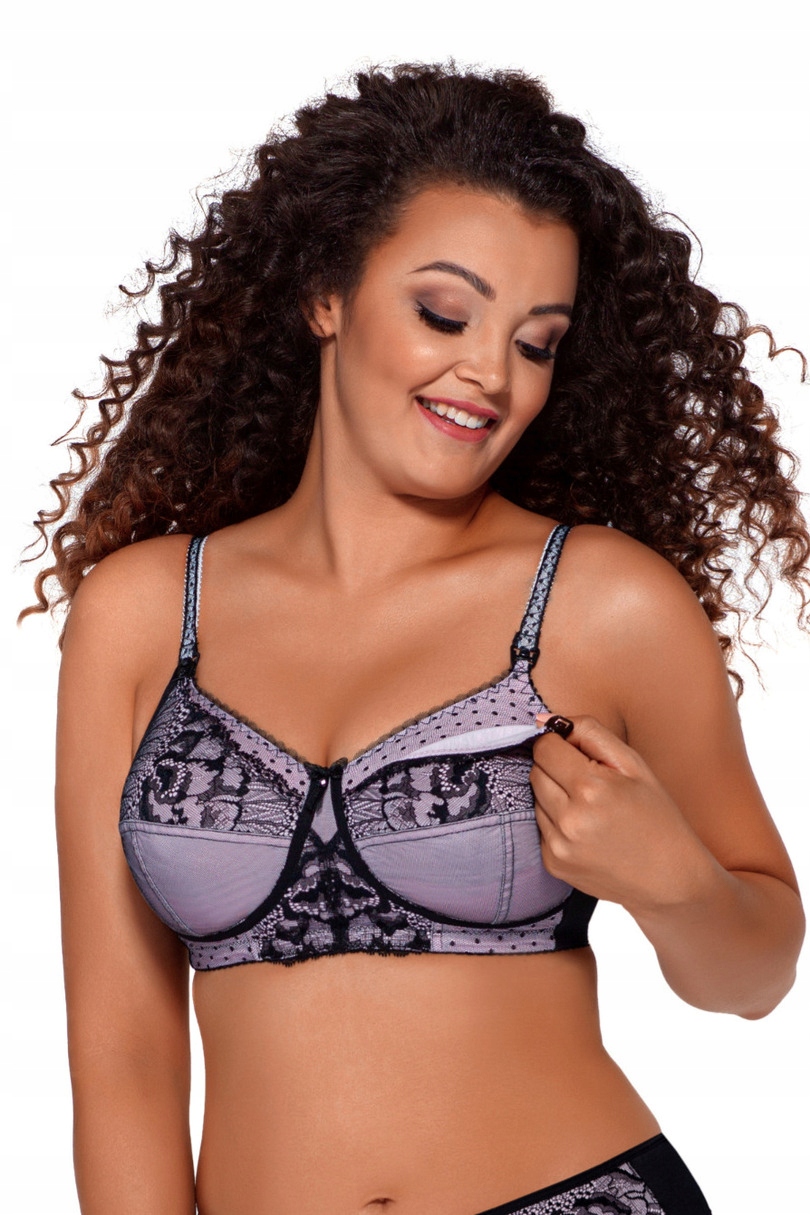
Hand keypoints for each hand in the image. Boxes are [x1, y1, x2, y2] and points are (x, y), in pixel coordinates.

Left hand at [531, 712, 711, 912]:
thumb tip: (543, 719)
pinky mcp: (553, 864)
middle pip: (536, 772)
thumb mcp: (633, 764)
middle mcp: (569, 819)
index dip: (560, 744)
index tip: (578, 753)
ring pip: (536, 799)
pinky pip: (540, 827)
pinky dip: (557, 822)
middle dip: (557, 769)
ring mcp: (559, 846)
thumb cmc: (656, 816)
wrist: (670, 878)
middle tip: (590, 782)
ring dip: (556, 796)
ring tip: (592, 809)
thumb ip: (589, 732)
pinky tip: (586, 830)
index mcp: (591, 788)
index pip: (544, 748)